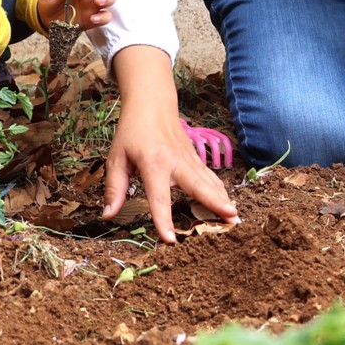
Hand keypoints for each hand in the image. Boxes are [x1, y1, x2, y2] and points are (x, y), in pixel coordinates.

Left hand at [103, 48, 238, 240]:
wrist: (152, 104)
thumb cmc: (132, 131)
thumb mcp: (116, 158)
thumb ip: (114, 188)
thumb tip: (108, 215)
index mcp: (154, 164)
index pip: (159, 197)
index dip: (163, 219)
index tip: (170, 240)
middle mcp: (176, 163)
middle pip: (199, 186)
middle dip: (215, 202)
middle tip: (231, 218)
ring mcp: (189, 160)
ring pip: (210, 182)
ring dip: (223, 198)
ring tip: (236, 217)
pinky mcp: (195, 159)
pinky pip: (210, 178)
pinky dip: (220, 191)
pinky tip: (228, 204)